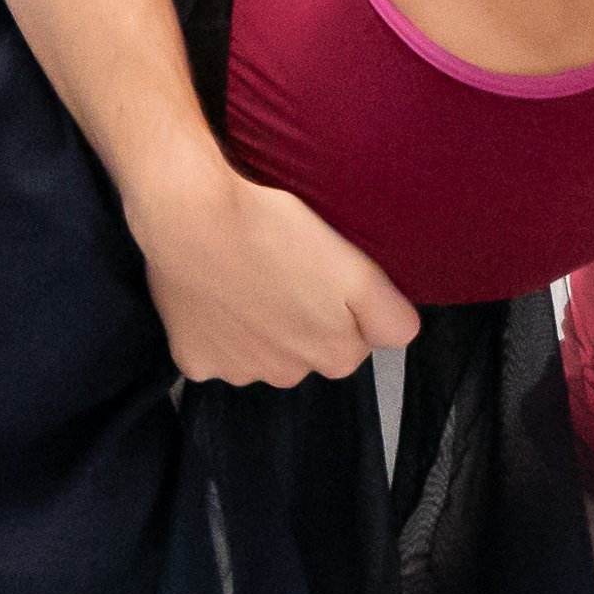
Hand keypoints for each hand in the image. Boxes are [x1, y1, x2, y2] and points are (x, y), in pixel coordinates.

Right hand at [127, 154, 427, 389]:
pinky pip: (213, 353)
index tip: (320, 274)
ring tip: (245, 277)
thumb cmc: (276, 230)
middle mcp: (289, 376)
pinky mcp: (195, 361)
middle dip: (300, 321)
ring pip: (260, 354)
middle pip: (305, 351)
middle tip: (282, 270)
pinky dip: (213, 331)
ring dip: (257, 327)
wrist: (192, 217)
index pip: (353, 342)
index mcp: (335, 356)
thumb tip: (401, 335)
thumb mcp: (355, 268)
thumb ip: (388, 313)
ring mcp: (239, 372)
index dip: (340, 307)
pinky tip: (212, 295)